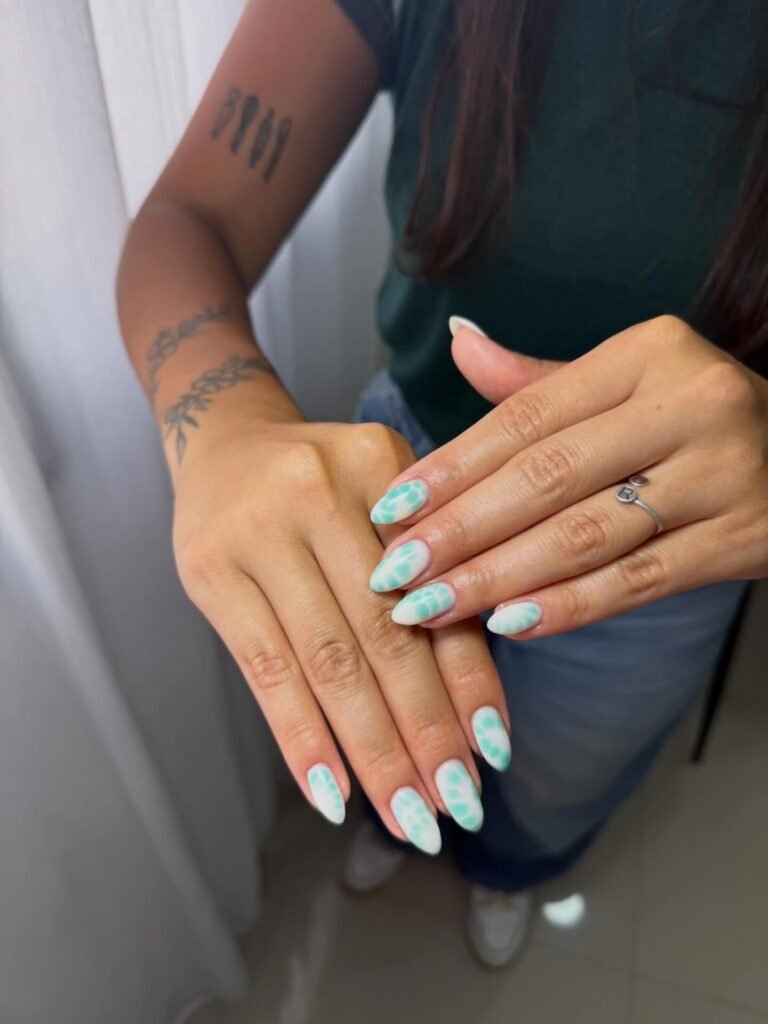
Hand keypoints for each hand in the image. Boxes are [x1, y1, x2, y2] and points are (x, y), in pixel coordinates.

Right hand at [171, 396, 509, 850]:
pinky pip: (262, 669)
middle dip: (425, 733)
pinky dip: (299, 737)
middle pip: (384, 636)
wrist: (224, 440)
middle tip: (455, 809)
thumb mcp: (385, 501)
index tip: (493, 756)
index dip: (467, 680)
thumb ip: (432, 575)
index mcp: (383, 468)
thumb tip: (472, 705)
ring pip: (328, 662)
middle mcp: (321, 494)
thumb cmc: (324, 486)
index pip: (436, 593)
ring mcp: (258, 532)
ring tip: (406, 817)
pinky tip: (330, 795)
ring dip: (371, 750)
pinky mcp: (209, 572)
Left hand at [368, 316, 767, 636]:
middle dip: (460, 532)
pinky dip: (570, 605)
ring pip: (585, 535)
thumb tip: (460, 341)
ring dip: (498, 577)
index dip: (452, 466)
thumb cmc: (692, 419)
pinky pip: (641, 581)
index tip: (392, 508)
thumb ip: (540, 380)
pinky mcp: (744, 537)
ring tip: (432, 607)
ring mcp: (722, 472)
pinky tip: (509, 624)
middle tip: (395, 573)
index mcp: (647, 353)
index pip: (526, 418)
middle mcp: (689, 403)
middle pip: (547, 478)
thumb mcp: (627, 382)